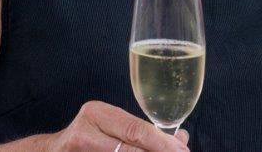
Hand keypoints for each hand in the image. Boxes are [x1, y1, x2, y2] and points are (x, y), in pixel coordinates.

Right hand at [46, 101, 189, 151]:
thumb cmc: (89, 137)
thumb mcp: (113, 126)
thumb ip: (143, 131)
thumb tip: (182, 139)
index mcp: (97, 113)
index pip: (136, 129)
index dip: (163, 143)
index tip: (183, 150)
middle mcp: (84, 131)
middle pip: (129, 148)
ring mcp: (78, 150)